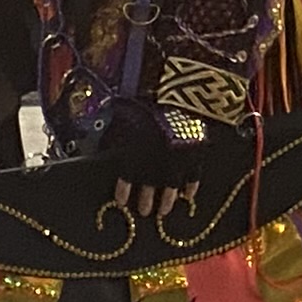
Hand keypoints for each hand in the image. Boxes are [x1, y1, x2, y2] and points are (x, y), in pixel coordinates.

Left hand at [93, 102, 202, 221]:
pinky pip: (194, 177)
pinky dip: (190, 188)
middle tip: (144, 212)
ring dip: (166, 200)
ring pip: (171, 187)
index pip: (127, 179)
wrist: (179, 89)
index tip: (122, 201)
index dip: (123, 191)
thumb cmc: (147, 100)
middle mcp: (155, 161)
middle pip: (149, 186)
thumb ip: (116, 135)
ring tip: (163, 211)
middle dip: (145, 201)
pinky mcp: (198, 153)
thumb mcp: (125, 116)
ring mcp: (178, 159)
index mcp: (135, 152)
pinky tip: (187, 196)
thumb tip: (104, 146)